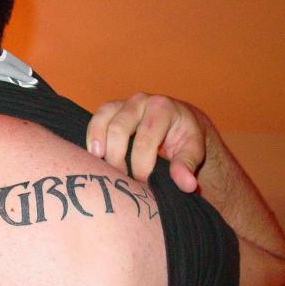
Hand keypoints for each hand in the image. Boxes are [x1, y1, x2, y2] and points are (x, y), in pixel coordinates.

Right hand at [86, 93, 206, 192]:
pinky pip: (97, 118)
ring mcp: (124, 103)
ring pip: (104, 120)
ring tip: (101, 166)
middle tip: (122, 179)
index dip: (141, 166)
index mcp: (163, 108)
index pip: (145, 140)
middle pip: (119, 129)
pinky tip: (94, 155)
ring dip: (100, 145)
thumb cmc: (185, 137)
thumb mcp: (192, 150)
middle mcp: (141, 100)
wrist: (180, 121)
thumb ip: (187, 166)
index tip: (143, 184)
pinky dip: (92, 137)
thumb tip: (186, 184)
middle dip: (118, 158)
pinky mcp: (112, 109)